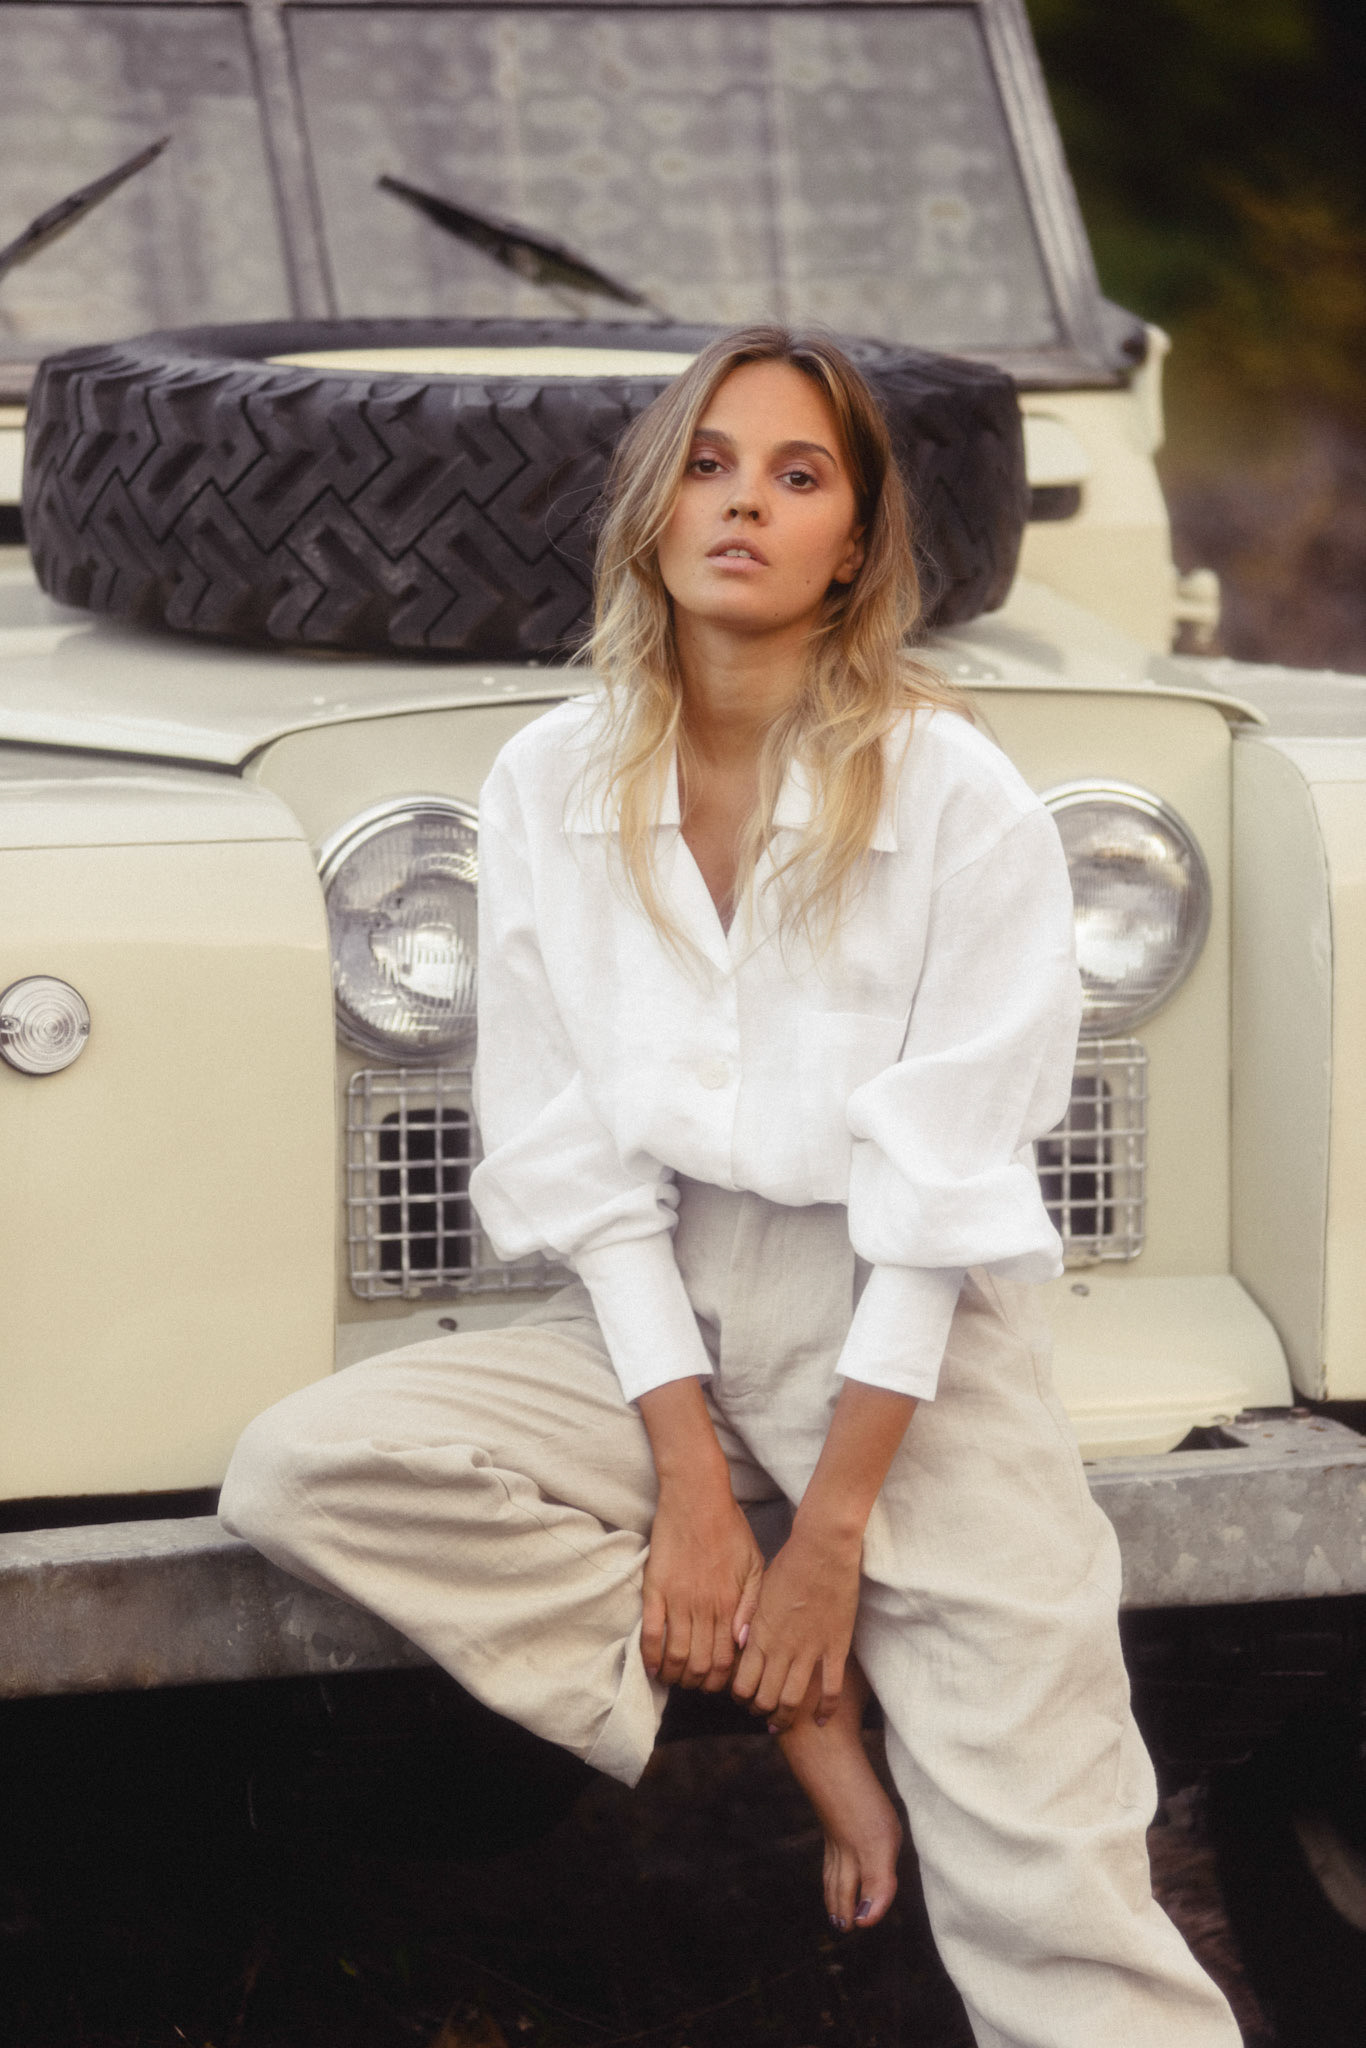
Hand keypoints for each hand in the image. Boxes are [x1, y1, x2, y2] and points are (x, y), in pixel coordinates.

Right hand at [642, 1480, 763, 1690]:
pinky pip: (650, 1632)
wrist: (697, 1497)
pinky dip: (650, 1656)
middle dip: (698, 1683)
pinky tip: (653, 1666)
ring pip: (675, 1655)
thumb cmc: (730, 1529)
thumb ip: (751, 1606)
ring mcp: (677, 1598)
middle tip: (695, 1684)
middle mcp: (704, 1606)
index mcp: (730, 1603)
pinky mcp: (655, 1588)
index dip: (721, 1680)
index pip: (727, 1660)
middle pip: (700, 1664)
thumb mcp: (755, 1565)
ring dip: (674, 1675)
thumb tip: (743, 1643)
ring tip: (674, 1677)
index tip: (717, 1683)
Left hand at [731, 1522, 861, 1731]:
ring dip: (786, 1716)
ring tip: (784, 1721)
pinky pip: (831, 1689)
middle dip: (761, 1711)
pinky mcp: (836, 1647)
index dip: (741, 1698)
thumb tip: (741, 1644)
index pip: (742, 1683)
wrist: (823, 1548)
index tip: (745, 1698)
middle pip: (765, 1698)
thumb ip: (750, 1620)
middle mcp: (781, 1648)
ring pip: (794, 1700)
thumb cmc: (790, 1563)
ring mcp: (810, 1650)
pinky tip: (822, 1721)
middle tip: (763, 1713)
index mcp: (759, 1634)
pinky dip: (826, 1710)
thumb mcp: (760, 1591)